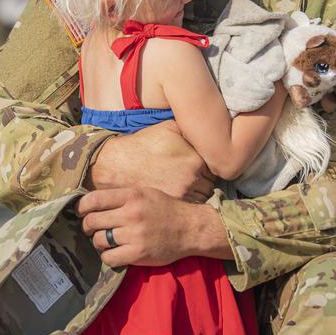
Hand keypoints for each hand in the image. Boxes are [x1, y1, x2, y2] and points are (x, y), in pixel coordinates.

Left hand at [77, 187, 230, 266]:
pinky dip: (107, 256)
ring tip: (106, 240)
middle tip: (92, 229)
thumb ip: (121, 196)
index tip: (82, 212)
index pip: (94, 199)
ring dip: (98, 242)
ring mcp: (134, 235)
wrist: (190, 228)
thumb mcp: (144, 193)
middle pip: (92, 221)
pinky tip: (114, 252)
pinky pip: (109, 257)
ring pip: (99, 240)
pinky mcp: (138, 254)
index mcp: (131, 196)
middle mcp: (131, 214)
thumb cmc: (166, 209)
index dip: (82, 207)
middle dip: (87, 226)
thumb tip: (93, 201)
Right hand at [86, 120, 215, 202]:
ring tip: (186, 186)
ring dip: (197, 192)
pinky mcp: (172, 204)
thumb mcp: (170, 128)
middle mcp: (193, 177)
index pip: (217, 165)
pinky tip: (179, 194)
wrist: (118, 164)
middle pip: (211, 183)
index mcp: (196, 158)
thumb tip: (209, 128)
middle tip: (193, 177)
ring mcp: (183, 193)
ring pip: (202, 196)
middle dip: (205, 180)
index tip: (202, 165)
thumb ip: (193, 130)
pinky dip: (187, 202)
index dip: (210, 165)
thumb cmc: (144, 144)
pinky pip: (190, 206)